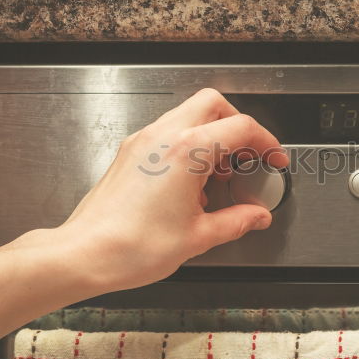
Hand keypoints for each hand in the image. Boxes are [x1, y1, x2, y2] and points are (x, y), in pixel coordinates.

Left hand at [13, 88, 288, 294]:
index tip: (273, 159)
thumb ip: (235, 221)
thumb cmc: (131, 246)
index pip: (241, 128)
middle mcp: (163, 137)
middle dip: (237, 124)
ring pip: (187, 114)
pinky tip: (192, 182)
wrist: (85, 255)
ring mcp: (142, 142)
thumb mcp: (198, 236)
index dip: (266, 142)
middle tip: (248, 155)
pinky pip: (167, 133)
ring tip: (220, 173)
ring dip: (212, 134)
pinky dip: (188, 145)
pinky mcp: (129, 153)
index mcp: (187, 151)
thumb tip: (255, 216)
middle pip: (213, 103)